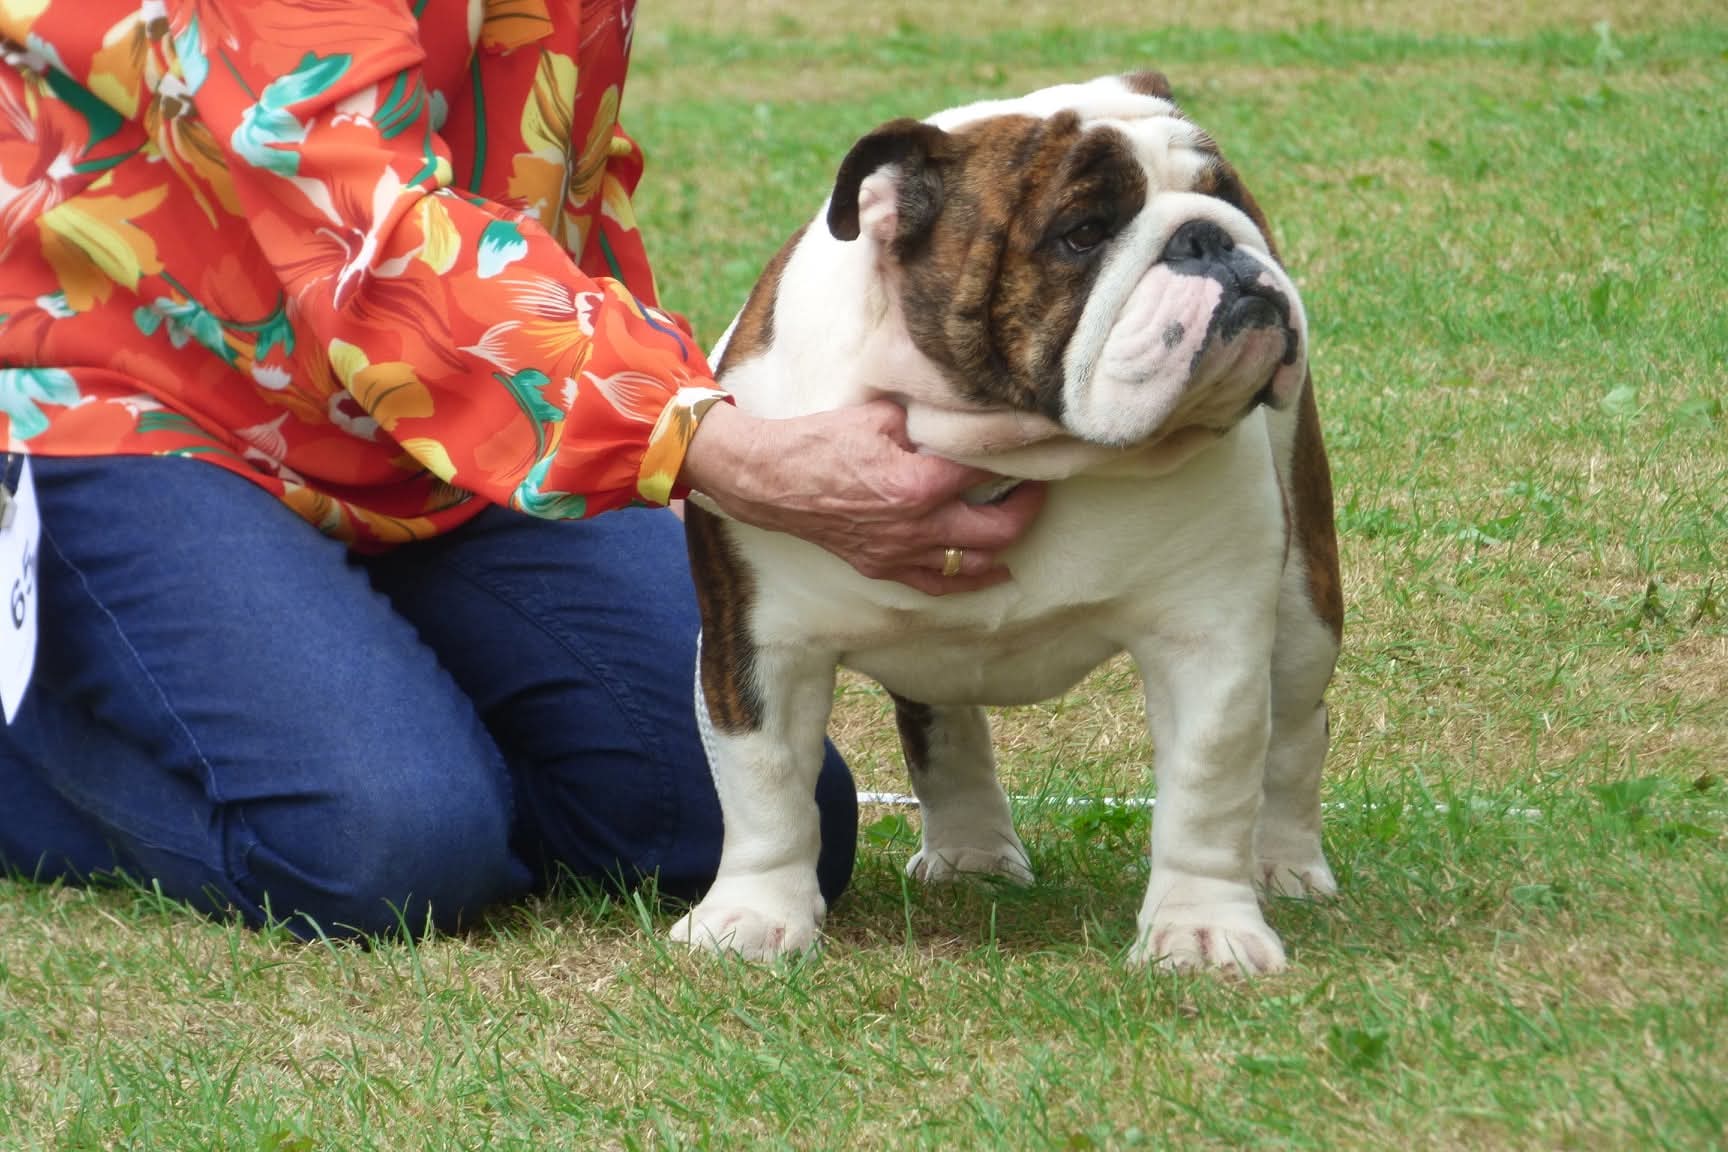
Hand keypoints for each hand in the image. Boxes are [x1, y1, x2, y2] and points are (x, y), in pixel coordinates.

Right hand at [678, 399, 1045, 594]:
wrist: (771, 480)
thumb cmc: (821, 441)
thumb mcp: (878, 416)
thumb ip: (924, 421)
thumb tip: (957, 414)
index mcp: (920, 483)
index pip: (987, 472)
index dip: (1015, 456)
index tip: (1031, 445)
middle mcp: (917, 526)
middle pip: (999, 529)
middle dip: (1027, 507)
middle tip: (1036, 486)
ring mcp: (901, 552)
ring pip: (976, 563)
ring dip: (1004, 544)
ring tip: (1016, 519)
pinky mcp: (883, 566)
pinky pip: (938, 584)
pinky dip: (970, 579)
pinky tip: (992, 570)